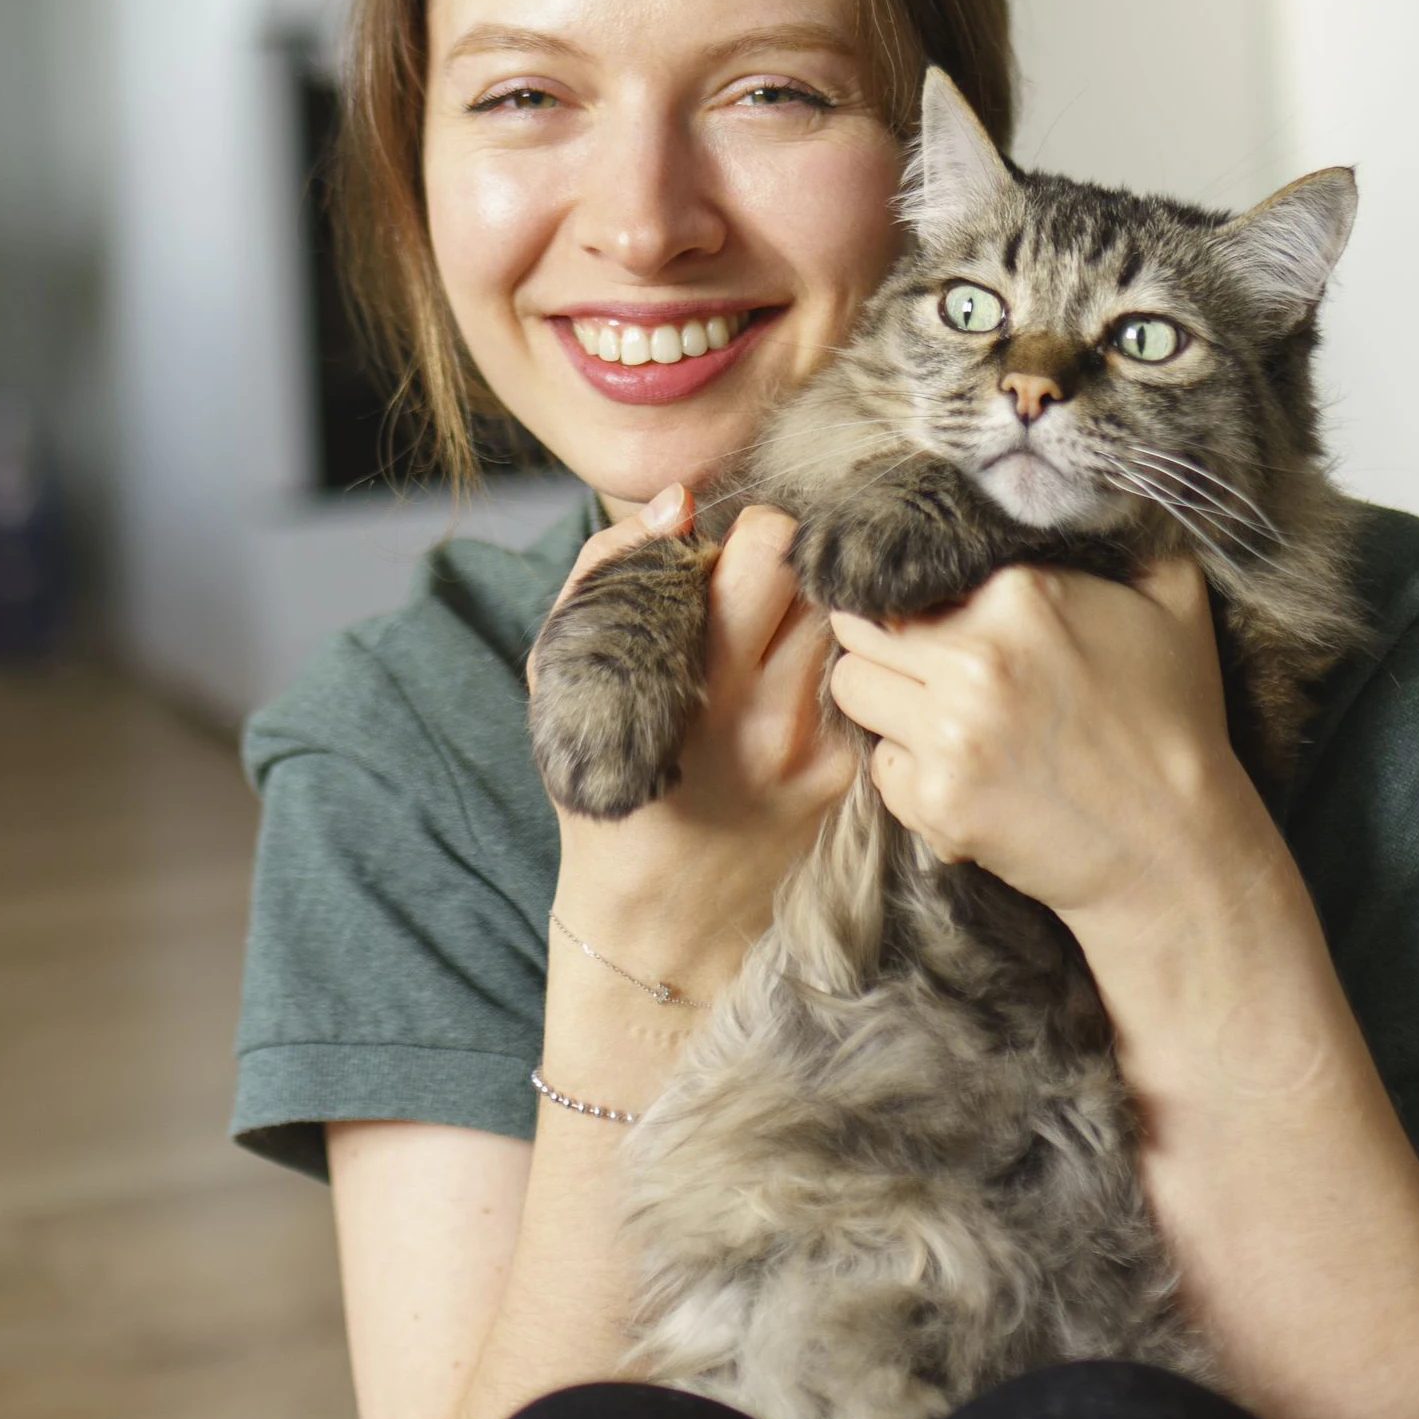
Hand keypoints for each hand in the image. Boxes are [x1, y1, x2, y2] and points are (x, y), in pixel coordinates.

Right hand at [550, 487, 847, 981]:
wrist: (656, 915)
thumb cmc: (604, 778)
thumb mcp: (567, 671)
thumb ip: (610, 569)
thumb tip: (680, 502)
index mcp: (694, 670)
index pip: (771, 544)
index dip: (753, 535)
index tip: (731, 562)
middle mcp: (764, 705)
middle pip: (822, 576)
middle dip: (795, 566)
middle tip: (764, 594)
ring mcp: (813, 742)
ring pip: (843, 625)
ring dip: (813, 618)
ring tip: (772, 647)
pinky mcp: (843, 772)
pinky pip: (850, 684)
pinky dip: (824, 677)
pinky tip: (786, 702)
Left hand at [826, 554, 1277, 921]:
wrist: (1178, 849)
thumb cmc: (1177, 723)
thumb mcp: (1175, 601)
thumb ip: (1123, 532)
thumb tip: (1086, 483)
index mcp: (1020, 593)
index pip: (907, 565)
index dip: (907, 584)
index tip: (922, 605)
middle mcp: (973, 656)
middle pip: (859, 624)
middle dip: (883, 638)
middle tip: (921, 662)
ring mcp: (949, 733)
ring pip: (851, 689)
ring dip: (884, 698)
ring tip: (936, 713)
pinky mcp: (937, 801)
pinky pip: (878, 767)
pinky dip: (908, 770)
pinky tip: (961, 772)